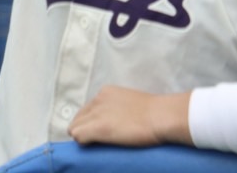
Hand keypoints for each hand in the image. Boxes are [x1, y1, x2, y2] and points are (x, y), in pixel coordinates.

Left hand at [69, 86, 190, 146]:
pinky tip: (97, 145)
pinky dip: (84, 143)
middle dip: (86, 129)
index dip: (93, 122)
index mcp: (106, 92)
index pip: (87, 110)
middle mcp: (97, 99)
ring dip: (84, 136)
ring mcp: (95, 114)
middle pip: (78, 119)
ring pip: (74, 128)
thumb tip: (114, 120)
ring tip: (100, 143)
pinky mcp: (96, 128)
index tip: (104, 129)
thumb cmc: (155, 112)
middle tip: (101, 139)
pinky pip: (77, 136)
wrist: (162, 116)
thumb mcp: (131, 102)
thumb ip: (118, 107)